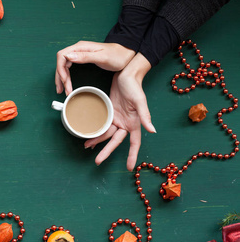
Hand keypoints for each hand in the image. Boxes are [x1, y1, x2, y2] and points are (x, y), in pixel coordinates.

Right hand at [55, 41, 134, 94]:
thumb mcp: (102, 57)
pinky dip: (67, 76)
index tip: (65, 81)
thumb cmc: (117, 55)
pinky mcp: (82, 58)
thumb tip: (69, 57)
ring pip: (64, 66)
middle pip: (61, 62)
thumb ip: (84, 56)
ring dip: (62, 78)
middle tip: (62, 90)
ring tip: (62, 90)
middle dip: (60, 77)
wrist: (126, 53)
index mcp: (80, 47)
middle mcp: (78, 49)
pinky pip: (70, 67)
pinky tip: (67, 83)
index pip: (62, 56)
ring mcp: (80, 54)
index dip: (61, 69)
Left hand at [84, 53, 155, 170]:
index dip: (132, 155)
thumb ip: (145, 116)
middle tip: (98, 161)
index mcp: (134, 123)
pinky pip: (102, 124)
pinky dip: (96, 130)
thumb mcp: (140, 101)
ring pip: (106, 134)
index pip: (134, 143)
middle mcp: (125, 123)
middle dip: (107, 151)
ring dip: (97, 140)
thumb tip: (153, 131)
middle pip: (115, 141)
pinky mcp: (109, 112)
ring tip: (87, 146)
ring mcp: (117, 118)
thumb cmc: (135, 86)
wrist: (126, 73)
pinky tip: (89, 135)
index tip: (129, 168)